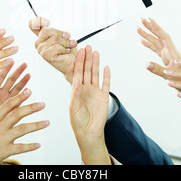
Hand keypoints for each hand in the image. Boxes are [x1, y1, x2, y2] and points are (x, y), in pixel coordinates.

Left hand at [0, 62, 30, 125]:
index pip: (0, 77)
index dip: (5, 68)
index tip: (10, 60)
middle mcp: (0, 95)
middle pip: (10, 81)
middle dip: (18, 72)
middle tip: (24, 64)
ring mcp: (6, 102)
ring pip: (17, 89)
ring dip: (23, 81)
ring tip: (29, 73)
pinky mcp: (11, 110)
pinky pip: (19, 101)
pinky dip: (24, 95)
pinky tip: (30, 91)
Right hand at [0, 88, 48, 164]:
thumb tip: (8, 110)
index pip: (8, 105)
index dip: (19, 97)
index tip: (29, 91)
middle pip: (17, 114)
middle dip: (31, 107)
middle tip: (42, 104)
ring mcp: (1, 139)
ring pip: (22, 129)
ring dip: (36, 125)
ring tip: (47, 122)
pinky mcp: (3, 151)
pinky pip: (20, 148)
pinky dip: (30, 146)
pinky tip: (38, 144)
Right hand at [29, 17, 77, 83]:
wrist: (74, 62)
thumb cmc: (69, 49)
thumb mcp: (64, 36)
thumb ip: (58, 30)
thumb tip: (56, 26)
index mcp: (41, 35)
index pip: (33, 24)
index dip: (38, 21)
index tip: (48, 22)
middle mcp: (39, 42)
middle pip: (46, 30)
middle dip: (60, 33)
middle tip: (67, 36)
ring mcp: (41, 49)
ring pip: (54, 39)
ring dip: (65, 42)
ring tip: (69, 45)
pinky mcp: (45, 56)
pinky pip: (56, 47)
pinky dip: (64, 49)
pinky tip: (65, 51)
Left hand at [69, 45, 110, 164]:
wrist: (89, 133)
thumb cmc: (78, 122)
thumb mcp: (74, 108)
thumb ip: (76, 94)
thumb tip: (77, 82)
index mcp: (76, 89)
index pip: (77, 72)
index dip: (78, 61)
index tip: (79, 51)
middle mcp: (85, 88)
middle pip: (86, 70)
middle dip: (86, 58)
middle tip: (87, 47)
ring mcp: (95, 92)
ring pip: (95, 74)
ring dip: (95, 63)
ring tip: (96, 52)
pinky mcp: (103, 97)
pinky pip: (106, 84)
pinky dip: (106, 76)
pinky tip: (106, 67)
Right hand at [137, 18, 180, 68]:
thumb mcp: (169, 76)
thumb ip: (157, 69)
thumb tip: (147, 64)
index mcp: (172, 52)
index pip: (164, 37)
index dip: (157, 28)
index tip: (151, 21)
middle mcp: (169, 51)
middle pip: (159, 36)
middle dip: (150, 27)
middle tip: (142, 20)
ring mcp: (167, 54)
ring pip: (156, 41)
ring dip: (147, 34)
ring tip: (139, 28)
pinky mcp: (165, 58)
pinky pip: (155, 49)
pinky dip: (149, 44)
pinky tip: (143, 41)